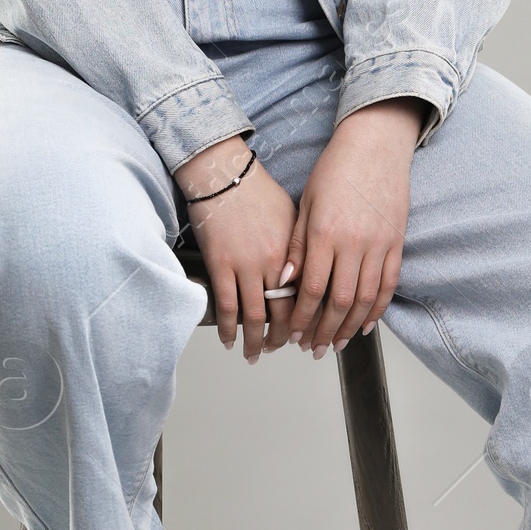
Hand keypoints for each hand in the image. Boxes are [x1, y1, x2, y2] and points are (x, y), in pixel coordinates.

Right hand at [173, 136, 297, 362]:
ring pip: (256, 316)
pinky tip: (229, 340)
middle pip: (285, 313)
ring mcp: (246, 265)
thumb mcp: (294, 217)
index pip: (308, 297)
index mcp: (294, 251)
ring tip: (255, 354)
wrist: (226, 174)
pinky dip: (228, 329)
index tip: (309, 334)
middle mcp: (274, 262)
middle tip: (283, 350)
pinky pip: (226, 306)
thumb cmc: (260, 191)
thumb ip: (302, 249)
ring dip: (256, 342)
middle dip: (285, 338)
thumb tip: (310, 274)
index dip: (309, 321)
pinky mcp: (220, 265)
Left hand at [283, 98, 424, 355]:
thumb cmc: (335, 168)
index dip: (303, 317)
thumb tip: (285, 284)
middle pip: (339, 301)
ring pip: (365, 298)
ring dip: (350, 326)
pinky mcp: (396, 241)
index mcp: (325, 233)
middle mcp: (353, 243)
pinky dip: (378, 309)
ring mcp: (379, 244)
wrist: (375, 144)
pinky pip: (388, 284)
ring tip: (338, 344)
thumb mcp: (305, 203)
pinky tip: (366, 324)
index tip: (294, 334)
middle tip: (314, 348)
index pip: (312, 289)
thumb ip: (296, 245)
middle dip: (325, 330)